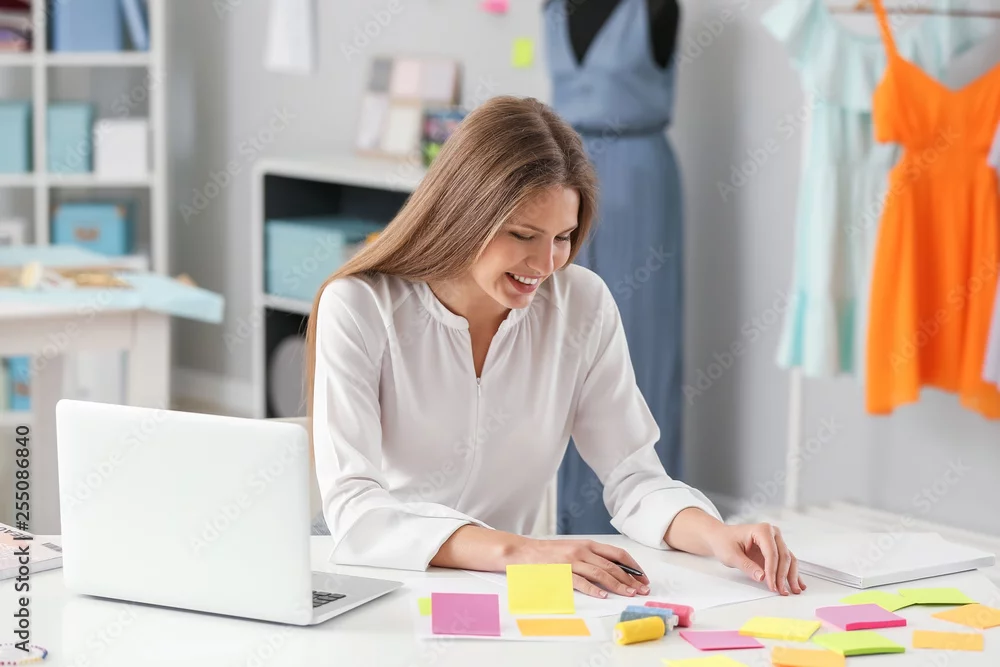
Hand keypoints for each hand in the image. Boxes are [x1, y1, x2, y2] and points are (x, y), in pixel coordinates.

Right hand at [506, 537, 650, 598]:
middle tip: (642, 589)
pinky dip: (594, 589)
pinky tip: (603, 596)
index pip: (618, 554)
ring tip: (629, 594)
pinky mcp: (562, 573)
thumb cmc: (549, 553)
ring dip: (618, 585)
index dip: (633, 566)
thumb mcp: (573, 549)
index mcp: (587, 544)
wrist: (523, 552)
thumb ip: (592, 557)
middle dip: (631, 579)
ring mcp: (572, 562)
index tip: (643, 577)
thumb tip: (615, 570)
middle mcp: (582, 551)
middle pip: (613, 565)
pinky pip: (581, 582)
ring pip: (601, 574)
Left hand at [705, 522, 805, 594]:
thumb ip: (747, 566)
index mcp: (762, 530)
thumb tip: (762, 577)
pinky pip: (787, 562)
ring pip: (789, 559)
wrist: (721, 537)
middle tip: (781, 591)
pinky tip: (799, 584)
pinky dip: (792, 573)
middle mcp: (773, 533)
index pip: (771, 553)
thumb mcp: (731, 555)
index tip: (772, 586)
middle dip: (783, 576)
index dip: (773, 571)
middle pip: (783, 556)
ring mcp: (776, 540)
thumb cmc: (724, 542)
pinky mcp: (776, 549)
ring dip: (791, 576)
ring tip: (793, 590)